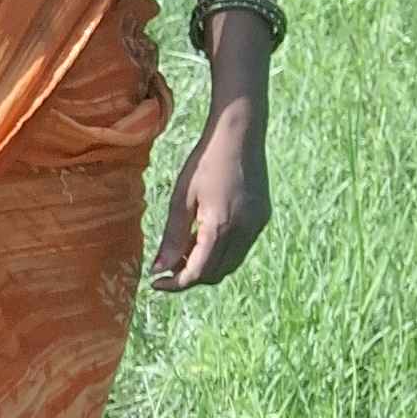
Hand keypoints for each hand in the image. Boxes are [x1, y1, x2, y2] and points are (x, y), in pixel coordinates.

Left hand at [150, 96, 269, 291]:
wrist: (239, 133)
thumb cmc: (205, 160)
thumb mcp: (181, 198)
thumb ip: (172, 237)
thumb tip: (160, 270)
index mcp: (221, 226)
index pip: (198, 272)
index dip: (175, 284)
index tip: (155, 282)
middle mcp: (244, 231)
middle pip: (215, 273)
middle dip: (190, 276)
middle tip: (167, 264)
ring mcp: (257, 225)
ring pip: (229, 264)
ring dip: (205, 264)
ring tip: (183, 246)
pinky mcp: (262, 218)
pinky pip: (240, 248)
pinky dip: (220, 251)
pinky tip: (203, 234)